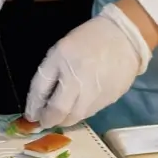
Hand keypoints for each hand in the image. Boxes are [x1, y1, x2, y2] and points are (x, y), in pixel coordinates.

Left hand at [25, 4, 152, 127]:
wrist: (127, 38)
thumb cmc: (89, 40)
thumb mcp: (60, 50)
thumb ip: (46, 76)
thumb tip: (38, 104)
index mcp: (63, 65)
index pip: (41, 93)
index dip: (34, 107)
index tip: (31, 115)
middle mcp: (80, 84)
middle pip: (60, 113)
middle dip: (49, 119)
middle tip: (46, 119)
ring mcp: (97, 95)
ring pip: (76, 117)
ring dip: (65, 118)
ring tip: (62, 113)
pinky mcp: (110, 100)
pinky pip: (90, 113)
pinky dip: (81, 112)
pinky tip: (80, 104)